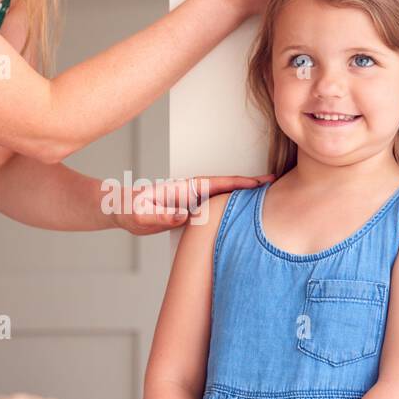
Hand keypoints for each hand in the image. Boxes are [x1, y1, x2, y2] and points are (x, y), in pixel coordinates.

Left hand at [110, 174, 274, 235]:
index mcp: (184, 189)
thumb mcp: (141, 215)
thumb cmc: (128, 210)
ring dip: (244, 198)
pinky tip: (243, 216)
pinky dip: (231, 209)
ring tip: (267, 200)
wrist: (120, 210)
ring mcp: (192, 200)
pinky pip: (216, 209)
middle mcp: (192, 192)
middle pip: (227, 188)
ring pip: (224, 198)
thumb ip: (160, 216)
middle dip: (251, 186)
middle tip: (278, 186)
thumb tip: (182, 216)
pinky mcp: (190, 210)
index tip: (262, 182)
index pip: (218, 184)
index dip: (241, 183)